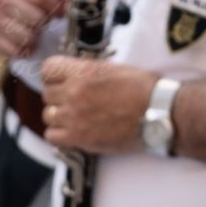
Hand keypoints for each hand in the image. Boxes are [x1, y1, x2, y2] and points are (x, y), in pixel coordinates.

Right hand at [0, 0, 63, 60]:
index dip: (56, 7)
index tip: (59, 12)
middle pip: (37, 19)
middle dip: (45, 23)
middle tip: (42, 22)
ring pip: (28, 37)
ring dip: (35, 38)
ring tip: (33, 32)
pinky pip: (15, 51)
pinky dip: (24, 50)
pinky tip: (24, 42)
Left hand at [37, 57, 155, 154]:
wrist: (159, 113)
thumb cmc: (144, 89)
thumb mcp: (114, 68)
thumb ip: (89, 72)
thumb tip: (76, 75)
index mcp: (83, 71)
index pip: (48, 69)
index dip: (53, 76)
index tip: (60, 81)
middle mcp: (74, 92)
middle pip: (46, 94)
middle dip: (58, 97)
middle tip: (72, 102)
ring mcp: (74, 116)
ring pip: (48, 115)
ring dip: (59, 116)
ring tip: (74, 118)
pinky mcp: (79, 138)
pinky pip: (52, 136)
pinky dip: (59, 134)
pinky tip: (72, 132)